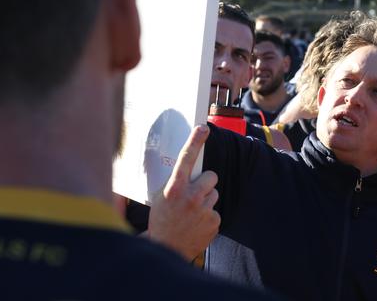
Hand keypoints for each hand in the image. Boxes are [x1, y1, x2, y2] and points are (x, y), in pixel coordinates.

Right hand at [147, 125, 219, 260]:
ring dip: (206, 199)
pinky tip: (197, 223)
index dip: (195, 141)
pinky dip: (208, 216)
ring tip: (192, 212)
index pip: (186, 158)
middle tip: (195, 192)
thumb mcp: (160, 197)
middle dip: (205, 182)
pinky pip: (216, 211)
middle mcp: (191, 197)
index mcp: (174, 188)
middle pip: (211, 176)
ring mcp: (204, 210)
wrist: (166, 248)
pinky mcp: (214, 222)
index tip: (203, 128)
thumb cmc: (161, 219)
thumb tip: (185, 167)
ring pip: (214, 193)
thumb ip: (175, 182)